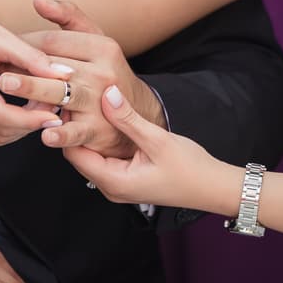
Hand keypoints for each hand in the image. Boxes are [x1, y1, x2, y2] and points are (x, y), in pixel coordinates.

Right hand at [0, 0, 65, 145]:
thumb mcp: (3, 36)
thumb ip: (33, 58)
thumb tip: (65, 74)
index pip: (0, 115)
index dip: (30, 120)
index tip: (55, 116)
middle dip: (29, 125)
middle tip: (54, 109)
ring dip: (21, 127)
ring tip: (44, 107)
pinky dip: (10, 123)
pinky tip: (27, 107)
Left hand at [0, 0, 166, 158]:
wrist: (138, 115)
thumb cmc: (105, 74)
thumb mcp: (96, 41)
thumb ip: (68, 18)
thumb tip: (37, 0)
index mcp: (102, 47)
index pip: (56, 41)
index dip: (26, 43)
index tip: (1, 49)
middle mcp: (103, 73)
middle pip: (56, 65)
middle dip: (23, 67)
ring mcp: (102, 102)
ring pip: (62, 94)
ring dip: (34, 90)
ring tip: (7, 86)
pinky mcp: (99, 131)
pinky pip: (77, 132)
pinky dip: (62, 134)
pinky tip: (45, 134)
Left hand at [62, 86, 238, 215]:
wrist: (213, 187)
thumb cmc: (190, 169)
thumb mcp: (157, 140)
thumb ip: (129, 119)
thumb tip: (107, 94)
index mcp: (114, 182)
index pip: (74, 153)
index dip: (70, 126)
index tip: (73, 101)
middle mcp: (111, 188)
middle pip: (78, 155)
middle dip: (76, 128)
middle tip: (78, 99)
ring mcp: (118, 185)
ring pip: (91, 156)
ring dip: (89, 133)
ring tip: (91, 105)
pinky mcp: (126, 179)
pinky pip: (104, 159)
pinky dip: (102, 140)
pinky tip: (108, 120)